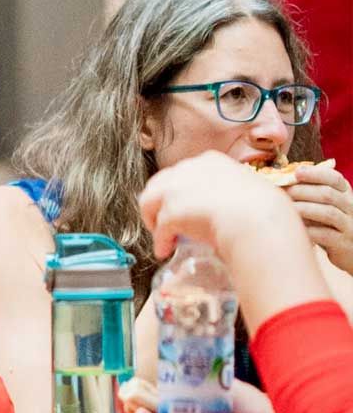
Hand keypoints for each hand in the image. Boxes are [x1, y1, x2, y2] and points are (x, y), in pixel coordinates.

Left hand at [139, 151, 291, 259]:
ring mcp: (177, 189)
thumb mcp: (250, 189)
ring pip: (149, 202)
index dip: (180, 191)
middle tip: (164, 222)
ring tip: (161, 236)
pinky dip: (160, 242)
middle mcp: (189, 169)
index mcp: (211, 161)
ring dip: (153, 220)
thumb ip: (235, 194)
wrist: (257, 219)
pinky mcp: (171, 211)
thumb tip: (236, 208)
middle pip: (160, 184)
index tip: (184, 205)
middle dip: (159, 203)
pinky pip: (159, 229)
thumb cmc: (264, 209)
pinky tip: (164, 250)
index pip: (184, 172)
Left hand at [286, 165, 352, 274]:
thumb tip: (282, 182)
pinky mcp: (344, 244)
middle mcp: (351, 207)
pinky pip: (325, 235)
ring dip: (304, 209)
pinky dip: (309, 230)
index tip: (297, 172)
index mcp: (346, 193)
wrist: (352, 250)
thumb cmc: (331, 226)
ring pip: (328, 213)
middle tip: (283, 192)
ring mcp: (350, 226)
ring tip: (287, 209)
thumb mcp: (327, 206)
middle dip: (303, 191)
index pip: (335, 178)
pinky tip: (295, 228)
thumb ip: (312, 194)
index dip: (316, 173)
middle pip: (328, 194)